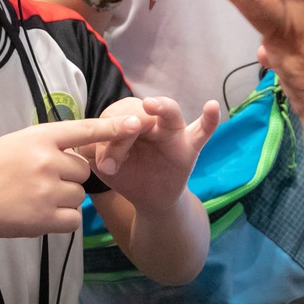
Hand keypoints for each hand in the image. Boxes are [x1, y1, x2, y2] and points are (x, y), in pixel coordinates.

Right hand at [0, 117, 140, 239]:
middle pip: (83, 170)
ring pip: (80, 195)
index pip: (83, 130)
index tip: (137, 123)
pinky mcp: (45, 218)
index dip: (112, 128)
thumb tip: (76, 148)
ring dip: (65, 200)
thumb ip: (46, 143)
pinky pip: (74, 218)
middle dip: (69, 178)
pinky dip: (63, 220)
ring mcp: (47, 190)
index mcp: (39, 137)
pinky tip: (41, 215)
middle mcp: (46, 161)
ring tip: (35, 199)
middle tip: (40, 182)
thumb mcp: (15, 143)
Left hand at [90, 96, 220, 214]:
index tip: (101, 164)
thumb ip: (97, 152)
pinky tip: (212, 107)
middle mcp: (153, 122)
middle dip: (124, 132)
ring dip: (160, 107)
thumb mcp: (107, 166)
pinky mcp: (190, 147)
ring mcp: (174, 132)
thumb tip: (90, 146)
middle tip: (110, 163)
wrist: (150, 199)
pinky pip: (203, 130)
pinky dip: (209, 120)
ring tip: (150, 105)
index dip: (106, 135)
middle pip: (139, 112)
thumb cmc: (129, 175)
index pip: (117, 116)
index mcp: (130, 123)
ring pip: (169, 112)